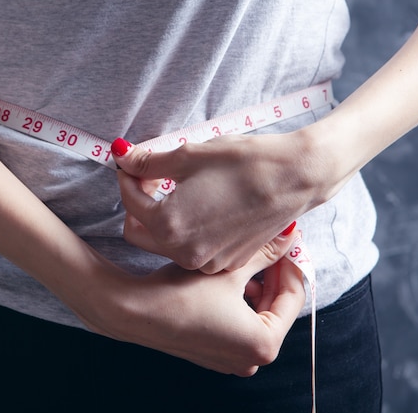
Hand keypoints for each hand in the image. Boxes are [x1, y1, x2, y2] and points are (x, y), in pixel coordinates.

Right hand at [77, 231, 305, 375]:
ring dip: (254, 286)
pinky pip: (237, 324)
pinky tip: (226, 278)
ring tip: (244, 257)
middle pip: (275, 308)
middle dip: (271, 275)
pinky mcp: (212, 354)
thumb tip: (288, 237)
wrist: (133, 310)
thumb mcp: (229, 267)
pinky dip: (237, 302)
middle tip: (268, 245)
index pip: (292, 297)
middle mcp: (250, 360)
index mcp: (263, 344)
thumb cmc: (180, 292)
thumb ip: (265, 252)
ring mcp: (230, 361)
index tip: (286, 242)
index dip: (289, 264)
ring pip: (256, 315)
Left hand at [112, 132, 334, 272]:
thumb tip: (122, 156)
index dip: (127, 177)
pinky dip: (187, 231)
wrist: (294, 178)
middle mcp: (184, 252)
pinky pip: (192, 250)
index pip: (130, 201)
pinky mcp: (226, 261)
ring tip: (179, 190)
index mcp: (169, 225)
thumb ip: (148, 161)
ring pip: (164, 244)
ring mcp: (207, 261)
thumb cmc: (244, 163)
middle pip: (138, 231)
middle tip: (151, 178)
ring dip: (162, 219)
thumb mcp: (188, 155)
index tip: (132, 162)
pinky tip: (203, 207)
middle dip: (138, 203)